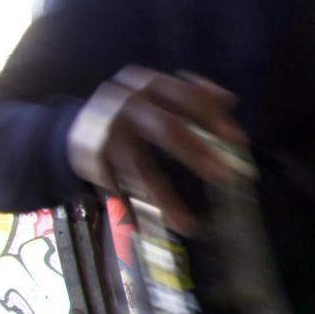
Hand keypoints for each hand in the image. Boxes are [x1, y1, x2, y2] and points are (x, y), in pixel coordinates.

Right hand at [69, 66, 246, 234]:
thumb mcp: (160, 95)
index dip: (212, 117)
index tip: (236, 140)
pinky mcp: (89, 159)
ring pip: (139, 168)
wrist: (78, 125)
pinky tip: (148, 228)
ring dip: (164, 199)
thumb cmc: (134, 112)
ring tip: (186, 224)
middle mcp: (125, 105)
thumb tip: (228, 100)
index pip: (185, 96)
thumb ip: (193, 96)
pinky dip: (133, 211)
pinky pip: (116, 189)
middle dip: (196, 153)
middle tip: (223, 176)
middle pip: (166, 129)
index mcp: (148, 84)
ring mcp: (105, 132)